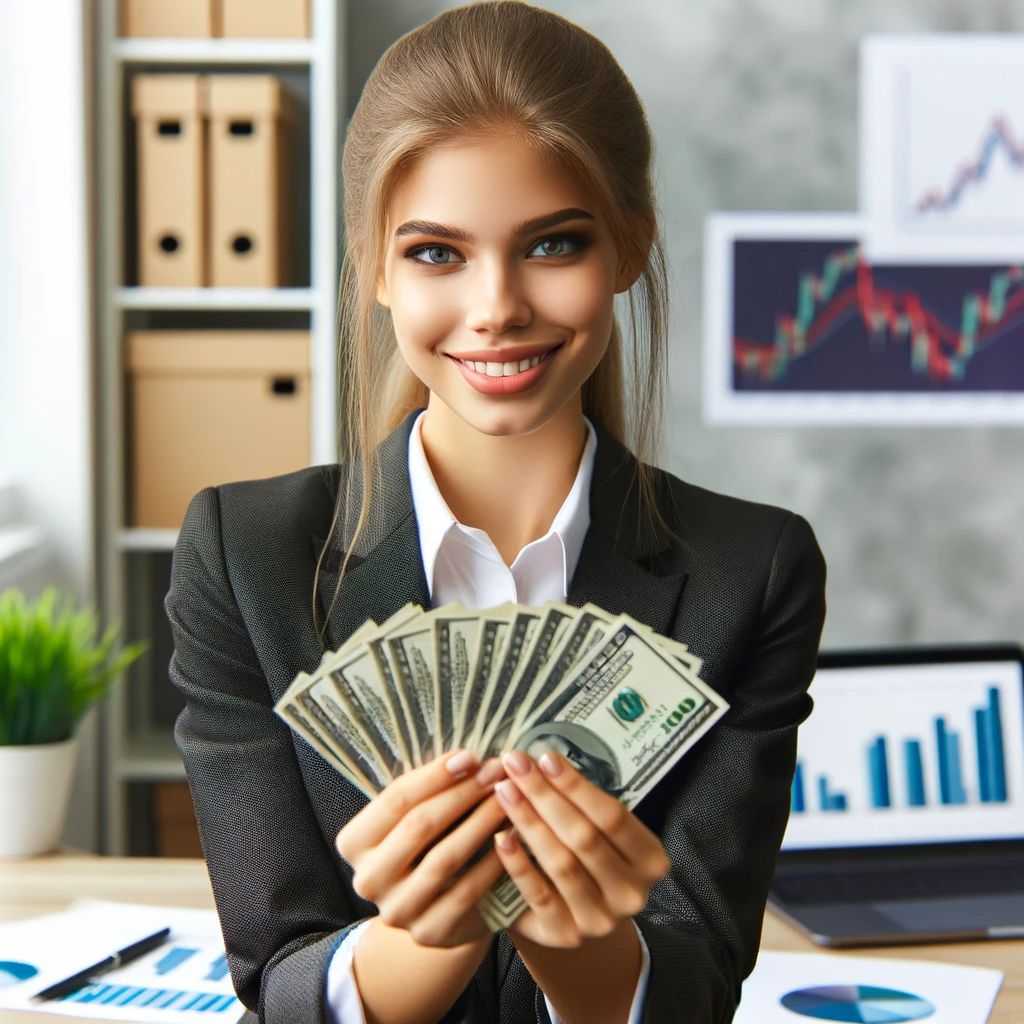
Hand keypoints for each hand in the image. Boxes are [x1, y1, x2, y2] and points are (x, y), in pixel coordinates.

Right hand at [335, 750, 509, 946]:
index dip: (434, 775)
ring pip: (443, 858)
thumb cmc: (428, 846)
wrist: (439, 907)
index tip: (470, 757)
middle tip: (496, 773)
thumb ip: (431, 791)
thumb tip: (469, 759)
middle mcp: (367, 879)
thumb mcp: (416, 817)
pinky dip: (492, 862)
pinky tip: (512, 837)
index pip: (395, 800)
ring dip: (480, 822)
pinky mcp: (428, 933)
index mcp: (354, 842)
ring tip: (508, 799)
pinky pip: (466, 891)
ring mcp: (396, 911)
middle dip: (462, 794)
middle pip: (418, 826)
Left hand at [491, 749, 669, 947]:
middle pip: (584, 837)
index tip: (545, 757)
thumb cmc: (586, 856)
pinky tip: (500, 837)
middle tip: (515, 764)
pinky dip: (518, 864)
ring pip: (561, 864)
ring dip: (528, 821)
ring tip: (504, 790)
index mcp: (649, 859)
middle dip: (545, 795)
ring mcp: (600, 919)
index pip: (613, 816)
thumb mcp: (599, 830)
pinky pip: (538, 895)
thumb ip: (582, 803)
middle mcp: (631, 893)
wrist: (574, 913)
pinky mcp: (566, 935)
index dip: (576, 786)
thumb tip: (541, 759)